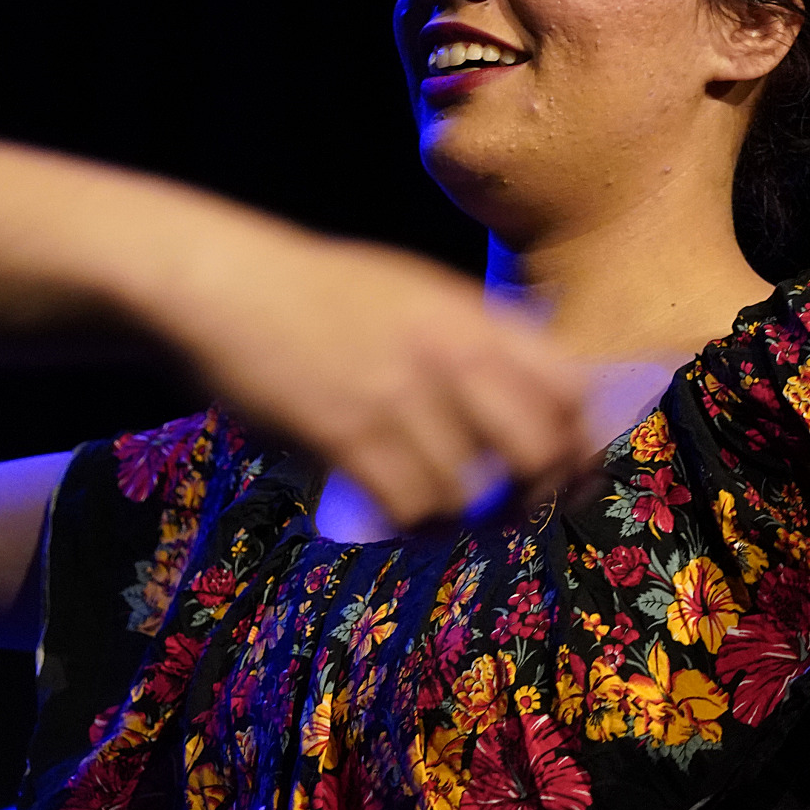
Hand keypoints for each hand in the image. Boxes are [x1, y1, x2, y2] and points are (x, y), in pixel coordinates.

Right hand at [152, 232, 587, 530]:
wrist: (227, 286)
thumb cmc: (318, 293)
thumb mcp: (414, 291)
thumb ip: (474, 335)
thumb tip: (537, 391)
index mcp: (471, 315)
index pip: (569, 386)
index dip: (582, 441)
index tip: (572, 471)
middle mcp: (448, 354)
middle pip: (537, 448)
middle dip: (536, 493)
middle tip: (515, 511)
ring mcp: (398, 395)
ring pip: (470, 490)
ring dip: (462, 517)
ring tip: (442, 514)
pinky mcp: (347, 433)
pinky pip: (409, 505)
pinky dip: (413, 523)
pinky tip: (399, 515)